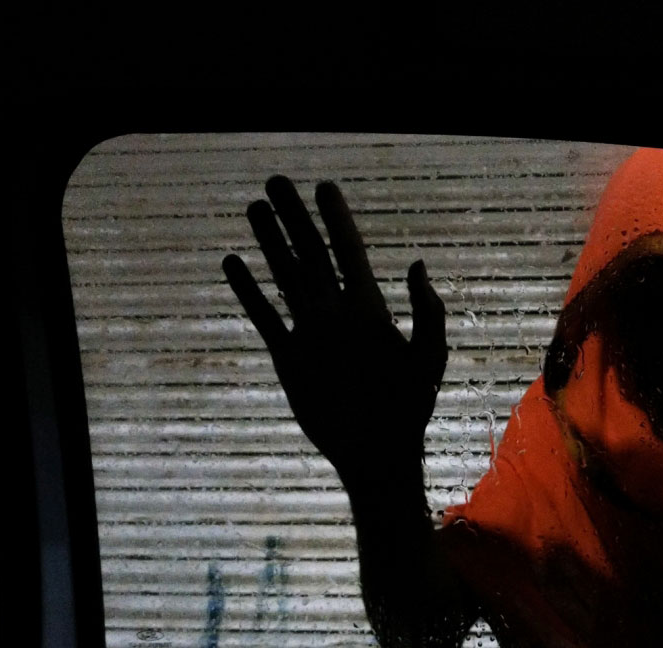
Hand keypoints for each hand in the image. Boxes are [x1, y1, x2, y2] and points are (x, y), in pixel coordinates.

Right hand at [222, 176, 446, 488]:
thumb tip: (416, 263)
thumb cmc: (411, 408)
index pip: (350, 251)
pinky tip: (233, 263)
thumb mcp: (429, 356)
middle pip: (311, 254)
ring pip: (285, 277)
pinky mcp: (288, 358)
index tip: (325, 186)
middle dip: (294, 218)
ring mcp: (310, 333)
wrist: (377, 453)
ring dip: (269, 243)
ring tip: (253, 208)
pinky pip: (264, 316)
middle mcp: (336, 313)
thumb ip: (428, 311)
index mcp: (371, 308)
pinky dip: (249, 291)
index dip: (337, 218)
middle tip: (275, 180)